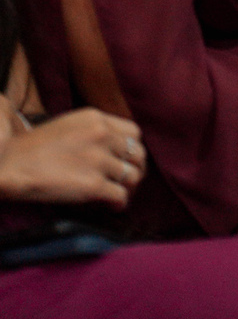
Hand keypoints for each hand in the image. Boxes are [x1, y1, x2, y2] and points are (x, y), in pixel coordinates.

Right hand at [0, 103, 144, 207]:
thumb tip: (112, 148)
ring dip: (129, 188)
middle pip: (138, 154)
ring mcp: (99, 160)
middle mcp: (102, 135)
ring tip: (118, 195)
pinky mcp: (92, 185)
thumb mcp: (69, 125)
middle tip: (126, 181)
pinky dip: (120, 203)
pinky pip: (121, 195)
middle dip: (135, 169)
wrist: (9, 164)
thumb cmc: (34, 148)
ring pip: (133, 175)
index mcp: (96, 118)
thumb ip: (94, 131)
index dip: (131, 149)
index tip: (124, 161)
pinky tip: (112, 207)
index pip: (134, 133)